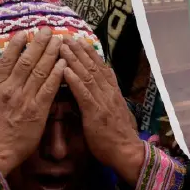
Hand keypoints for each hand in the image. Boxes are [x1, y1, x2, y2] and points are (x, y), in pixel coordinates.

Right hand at [0, 30, 64, 174]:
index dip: (17, 46)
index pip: (7, 61)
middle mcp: (11, 89)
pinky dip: (56, 74)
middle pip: (27, 61)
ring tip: (60, 41)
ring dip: (51, 54)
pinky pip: (49, 88)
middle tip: (48, 30)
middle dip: (38, 44)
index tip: (25, 34)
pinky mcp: (38, 110)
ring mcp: (25, 99)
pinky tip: (64, 63)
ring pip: (40, 71)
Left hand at [60, 40, 145, 185]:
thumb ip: (107, 101)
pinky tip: (65, 70)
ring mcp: (103, 101)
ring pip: (87, 76)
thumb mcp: (115, 114)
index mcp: (113, 93)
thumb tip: (102, 93)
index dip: (90, 54)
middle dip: (79, 51)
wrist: (127, 152)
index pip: (101, 68)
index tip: (80, 42)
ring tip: (62, 47)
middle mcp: (109, 93)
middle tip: (67, 37)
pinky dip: (74, 80)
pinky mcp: (96, 112)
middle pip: (93, 67)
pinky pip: (83, 93)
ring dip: (74, 60)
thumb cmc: (118, 137)